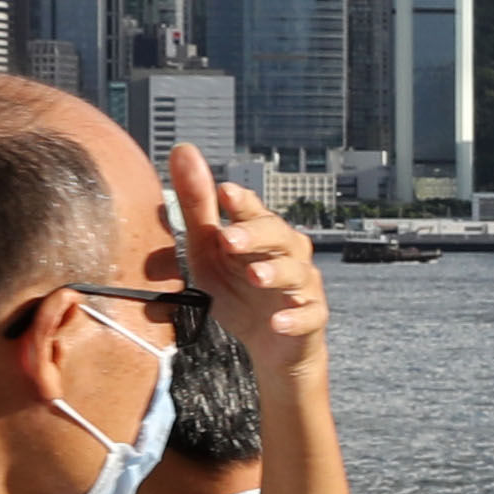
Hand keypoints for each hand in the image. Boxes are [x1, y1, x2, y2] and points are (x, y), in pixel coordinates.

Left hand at [164, 142, 326, 377]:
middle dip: (255, 235)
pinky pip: (308, 315)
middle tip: (228, 239)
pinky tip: (277, 322)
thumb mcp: (208, 252)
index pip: (254, 212)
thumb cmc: (238, 290)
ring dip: (276, 272)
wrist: (271, 342)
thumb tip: (182, 151)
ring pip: (296, 272)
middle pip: (278, 236)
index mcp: (260, 234)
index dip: (242, 203)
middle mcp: (286, 253)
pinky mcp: (311, 317)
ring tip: (255, 276)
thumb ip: (196, 208)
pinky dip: (295, 318)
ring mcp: (302, 285)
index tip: (224, 193)